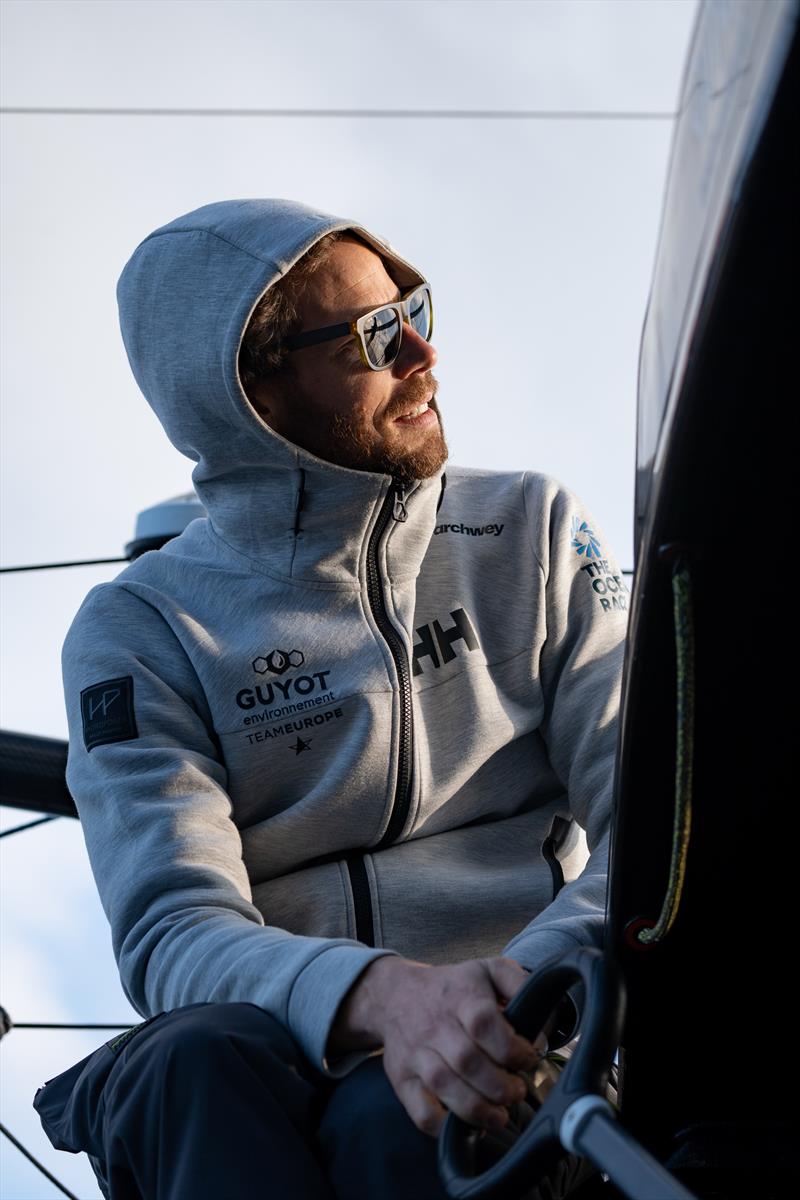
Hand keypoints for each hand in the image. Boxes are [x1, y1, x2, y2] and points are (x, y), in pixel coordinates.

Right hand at [330, 955, 546, 1137]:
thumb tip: (541, 1025)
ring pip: (444, 1086)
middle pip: (467, 1061)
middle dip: (500, 1086)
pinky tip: (466, 1125)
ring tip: (499, 1116)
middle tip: (516, 1091)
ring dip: (478, 1109)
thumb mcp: (488, 970)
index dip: (512, 1048)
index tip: (528, 1058)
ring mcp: (416, 1053)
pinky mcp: (401, 1078)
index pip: (484, 1024)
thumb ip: (519, 984)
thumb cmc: (453, 988)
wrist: (396, 994)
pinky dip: (443, 1125)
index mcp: (461, 995)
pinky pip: (419, 1109)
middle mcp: (435, 1024)